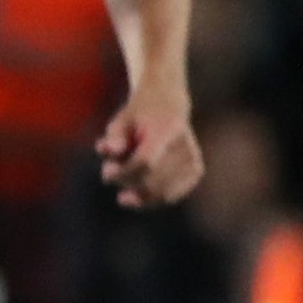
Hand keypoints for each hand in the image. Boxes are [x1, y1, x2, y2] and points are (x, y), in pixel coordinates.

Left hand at [99, 84, 202, 209]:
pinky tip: (137, 190)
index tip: (107, 173)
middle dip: (127, 182)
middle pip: (153, 181)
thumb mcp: (121, 119)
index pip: (146, 162)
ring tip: (124, 178)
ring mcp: (193, 160)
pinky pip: (170, 195)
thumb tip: (108, 150)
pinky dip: (151, 197)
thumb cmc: (139, 115)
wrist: (168, 105)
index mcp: (168, 129)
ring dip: (137, 192)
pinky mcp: (195, 171)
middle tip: (110, 172)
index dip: (125, 172)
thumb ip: (114, 135)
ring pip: (162, 193)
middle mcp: (185, 146)